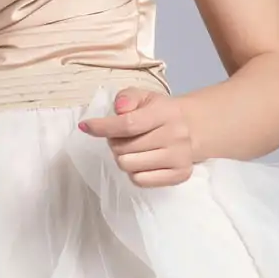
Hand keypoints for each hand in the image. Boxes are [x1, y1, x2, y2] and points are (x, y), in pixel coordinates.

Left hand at [76, 88, 199, 186]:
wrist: (193, 128)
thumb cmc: (161, 112)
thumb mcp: (144, 97)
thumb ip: (128, 97)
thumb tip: (119, 109)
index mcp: (165, 113)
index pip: (128, 124)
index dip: (103, 127)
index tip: (86, 126)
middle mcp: (175, 135)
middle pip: (124, 149)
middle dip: (115, 143)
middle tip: (122, 138)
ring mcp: (179, 157)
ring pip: (129, 166)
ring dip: (123, 158)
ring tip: (132, 150)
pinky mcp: (179, 175)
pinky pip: (141, 180)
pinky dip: (135, 172)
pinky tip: (141, 162)